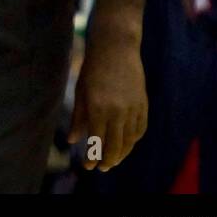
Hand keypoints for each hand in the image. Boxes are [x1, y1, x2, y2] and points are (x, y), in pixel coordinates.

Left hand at [68, 34, 147, 170]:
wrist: (116, 48)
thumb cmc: (92, 68)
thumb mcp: (80, 92)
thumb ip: (79, 118)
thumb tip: (73, 141)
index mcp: (98, 108)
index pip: (97, 142)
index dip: (93, 157)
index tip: (88, 166)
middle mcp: (118, 111)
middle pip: (116, 145)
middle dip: (108, 160)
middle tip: (102, 168)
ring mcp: (133, 108)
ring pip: (130, 140)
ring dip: (122, 153)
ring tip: (114, 160)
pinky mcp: (143, 104)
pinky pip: (140, 129)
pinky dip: (134, 140)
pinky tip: (127, 144)